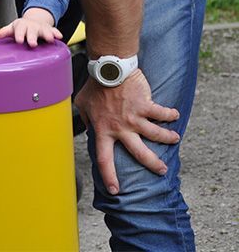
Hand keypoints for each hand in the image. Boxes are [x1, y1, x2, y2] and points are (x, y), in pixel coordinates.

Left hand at [0, 7, 61, 45]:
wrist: (34, 20)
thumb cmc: (22, 27)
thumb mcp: (13, 28)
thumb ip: (5, 31)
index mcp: (22, 26)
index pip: (19, 30)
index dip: (19, 35)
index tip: (19, 40)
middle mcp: (32, 26)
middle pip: (32, 31)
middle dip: (32, 37)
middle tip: (32, 44)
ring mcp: (41, 28)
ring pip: (44, 31)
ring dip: (47, 34)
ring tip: (49, 39)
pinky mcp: (49, 30)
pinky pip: (54, 30)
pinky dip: (56, 33)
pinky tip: (59, 37)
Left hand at [74, 68, 180, 194]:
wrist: (108, 68)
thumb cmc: (94, 85)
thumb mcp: (83, 103)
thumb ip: (86, 118)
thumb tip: (89, 128)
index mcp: (103, 129)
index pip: (104, 158)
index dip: (109, 176)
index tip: (115, 190)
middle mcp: (120, 127)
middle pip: (139, 153)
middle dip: (152, 164)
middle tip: (161, 170)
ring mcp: (134, 118)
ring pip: (156, 135)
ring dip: (168, 138)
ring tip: (174, 139)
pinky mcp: (145, 105)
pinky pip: (162, 114)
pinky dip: (170, 115)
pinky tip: (175, 115)